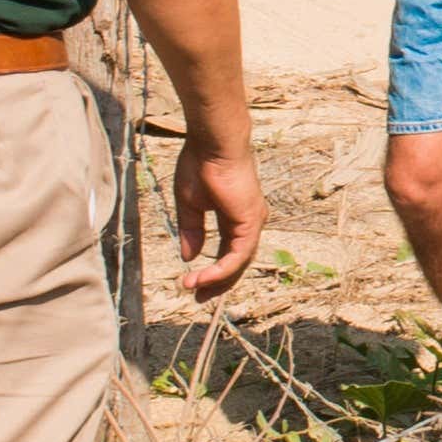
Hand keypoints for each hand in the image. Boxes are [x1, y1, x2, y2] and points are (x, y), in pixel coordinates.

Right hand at [168, 132, 269, 296]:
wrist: (212, 144)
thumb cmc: (200, 165)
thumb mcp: (190, 205)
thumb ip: (192, 231)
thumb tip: (189, 257)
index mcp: (235, 218)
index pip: (227, 253)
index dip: (211, 271)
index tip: (192, 284)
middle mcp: (248, 223)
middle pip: (236, 263)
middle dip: (217, 283)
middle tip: (198, 298)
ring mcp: (252, 223)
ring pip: (238, 263)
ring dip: (215, 280)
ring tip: (193, 288)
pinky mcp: (251, 223)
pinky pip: (237, 256)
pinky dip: (220, 270)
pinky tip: (202, 277)